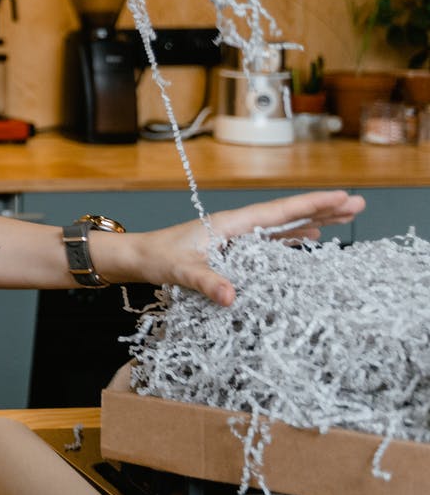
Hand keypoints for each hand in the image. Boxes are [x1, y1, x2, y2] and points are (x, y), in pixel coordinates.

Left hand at [109, 190, 364, 305]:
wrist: (137, 257)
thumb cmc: (156, 259)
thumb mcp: (179, 271)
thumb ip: (205, 282)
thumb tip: (232, 297)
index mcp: (230, 225)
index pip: (278, 213)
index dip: (311, 206)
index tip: (341, 197)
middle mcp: (237, 227)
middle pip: (288, 215)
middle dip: (322, 209)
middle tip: (358, 204)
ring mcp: (237, 237)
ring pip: (283, 226)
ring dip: (313, 221)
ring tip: (344, 217)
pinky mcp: (234, 249)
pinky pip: (272, 240)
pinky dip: (294, 237)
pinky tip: (311, 238)